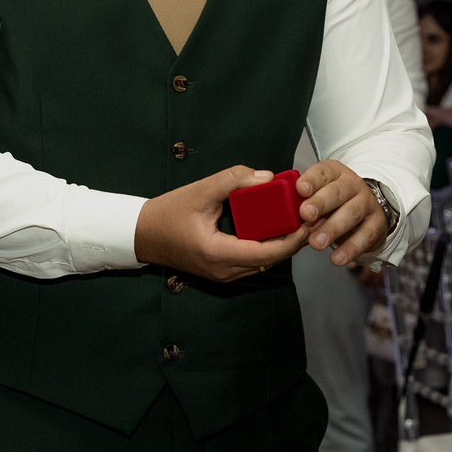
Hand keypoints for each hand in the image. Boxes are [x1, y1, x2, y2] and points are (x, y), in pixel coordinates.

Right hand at [134, 165, 310, 284]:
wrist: (142, 234)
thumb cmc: (167, 212)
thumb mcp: (199, 191)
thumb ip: (232, 180)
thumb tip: (267, 176)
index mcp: (219, 254)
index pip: (268, 253)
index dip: (293, 238)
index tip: (308, 219)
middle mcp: (224, 271)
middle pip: (271, 260)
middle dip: (293, 240)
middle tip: (309, 216)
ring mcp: (223, 275)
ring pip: (263, 264)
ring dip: (281, 245)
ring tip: (296, 221)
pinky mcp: (221, 271)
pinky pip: (252, 262)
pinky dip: (267, 248)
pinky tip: (274, 229)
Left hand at [296, 160, 388, 266]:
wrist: (366, 212)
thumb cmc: (333, 202)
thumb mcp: (319, 194)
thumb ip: (303, 200)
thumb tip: (283, 213)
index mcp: (335, 172)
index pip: (323, 172)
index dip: (311, 180)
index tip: (300, 189)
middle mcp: (353, 184)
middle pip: (338, 192)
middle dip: (321, 203)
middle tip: (306, 215)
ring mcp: (367, 203)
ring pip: (352, 214)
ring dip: (333, 229)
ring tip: (316, 243)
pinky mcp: (377, 224)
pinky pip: (365, 237)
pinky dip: (350, 249)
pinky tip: (337, 258)